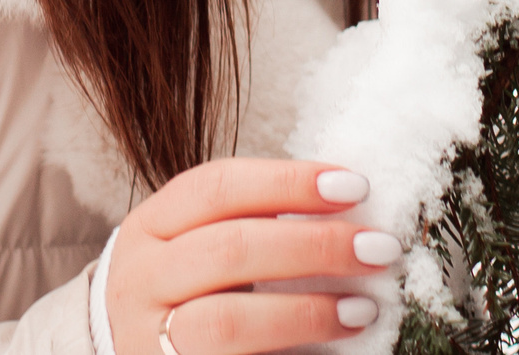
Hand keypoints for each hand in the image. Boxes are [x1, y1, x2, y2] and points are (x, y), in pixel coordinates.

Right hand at [105, 158, 401, 354]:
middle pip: (229, 250)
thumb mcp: (200, 244)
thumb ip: (255, 223)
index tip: (355, 187)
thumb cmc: (187, 292)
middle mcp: (140, 279)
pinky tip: (332, 349)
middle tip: (378, 249)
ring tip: (364, 308)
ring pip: (226, 322)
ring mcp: (148, 337)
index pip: (218, 186)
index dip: (288, 181)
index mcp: (150, 226)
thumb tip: (348, 204)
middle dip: (313, 246)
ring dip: (305, 312)